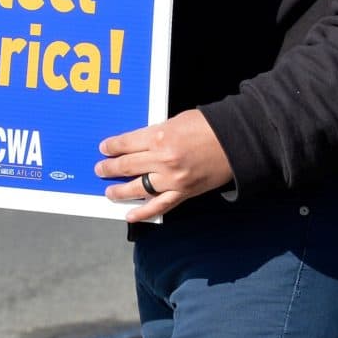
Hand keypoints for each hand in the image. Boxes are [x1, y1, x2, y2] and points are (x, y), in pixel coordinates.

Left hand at [95, 110, 234, 223]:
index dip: (112, 147)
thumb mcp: (175, 121)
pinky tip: (130, 215)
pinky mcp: (184, 192)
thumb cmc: (207, 126)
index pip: (126, 144)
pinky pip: (159, 206)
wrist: (236, 141)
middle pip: (128, 166)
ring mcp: (174, 179)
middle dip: (110, 168)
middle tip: (100, 169)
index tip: (104, 149)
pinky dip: (143, 213)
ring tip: (110, 192)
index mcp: (160, 137)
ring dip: (120, 191)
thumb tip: (137, 144)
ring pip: (139, 188)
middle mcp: (164, 160)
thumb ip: (156, 134)